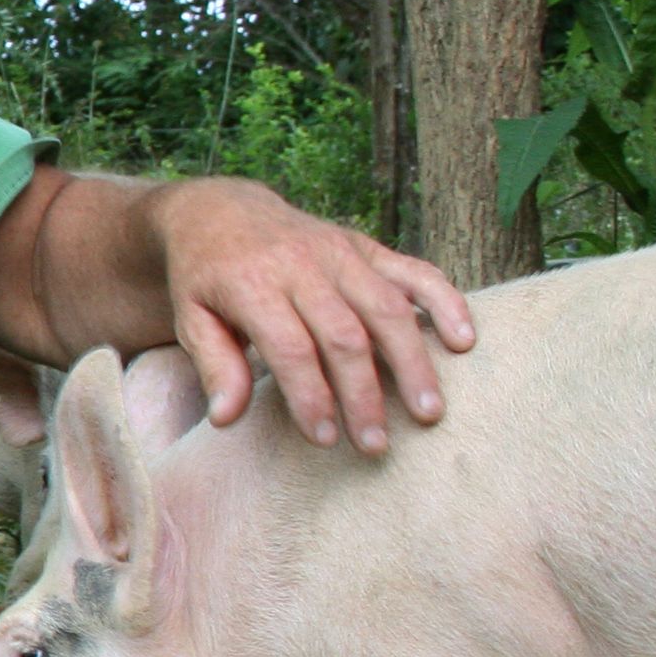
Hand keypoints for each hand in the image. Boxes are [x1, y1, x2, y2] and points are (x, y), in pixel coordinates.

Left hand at [149, 179, 474, 454]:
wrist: (221, 212)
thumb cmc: (205, 279)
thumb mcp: (191, 319)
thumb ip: (213, 366)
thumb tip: (225, 418)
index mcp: (253, 284)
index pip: (292, 348)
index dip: (311, 396)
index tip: (324, 438)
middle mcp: (303, 265)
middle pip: (346, 335)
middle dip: (363, 394)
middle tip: (375, 444)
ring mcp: (341, 253)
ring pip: (388, 309)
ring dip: (412, 362)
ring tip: (428, 412)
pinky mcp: (367, 247)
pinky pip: (415, 272)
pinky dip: (445, 302)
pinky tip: (465, 340)